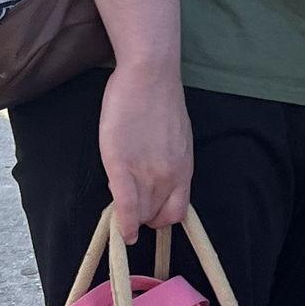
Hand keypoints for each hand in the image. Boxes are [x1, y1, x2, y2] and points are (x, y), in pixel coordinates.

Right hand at [99, 61, 192, 242]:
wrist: (149, 74)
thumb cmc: (159, 98)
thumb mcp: (175, 135)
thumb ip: (169, 159)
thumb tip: (155, 173)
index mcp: (184, 167)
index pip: (178, 211)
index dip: (161, 215)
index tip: (149, 210)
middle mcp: (170, 175)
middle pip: (158, 216)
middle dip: (143, 216)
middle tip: (129, 202)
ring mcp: (147, 173)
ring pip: (140, 214)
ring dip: (130, 217)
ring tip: (120, 203)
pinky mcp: (122, 166)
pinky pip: (125, 207)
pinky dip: (122, 224)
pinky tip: (120, 231)